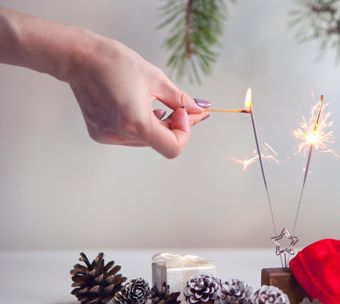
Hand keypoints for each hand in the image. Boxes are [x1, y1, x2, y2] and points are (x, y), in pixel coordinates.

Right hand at [66, 34, 208, 157]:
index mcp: (135, 123)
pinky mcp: (100, 133)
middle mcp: (120, 135)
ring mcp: (108, 136)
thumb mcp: (156, 79)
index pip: (173, 148)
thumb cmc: (116, 63)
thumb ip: (180, 100)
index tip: (183, 112)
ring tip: (162, 106)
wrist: (79, 58)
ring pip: (147, 141)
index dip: (184, 132)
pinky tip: (142, 109)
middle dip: (176, 126)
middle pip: (160, 143)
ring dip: (160, 126)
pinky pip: (131, 137)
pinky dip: (142, 126)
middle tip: (186, 109)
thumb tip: (199, 110)